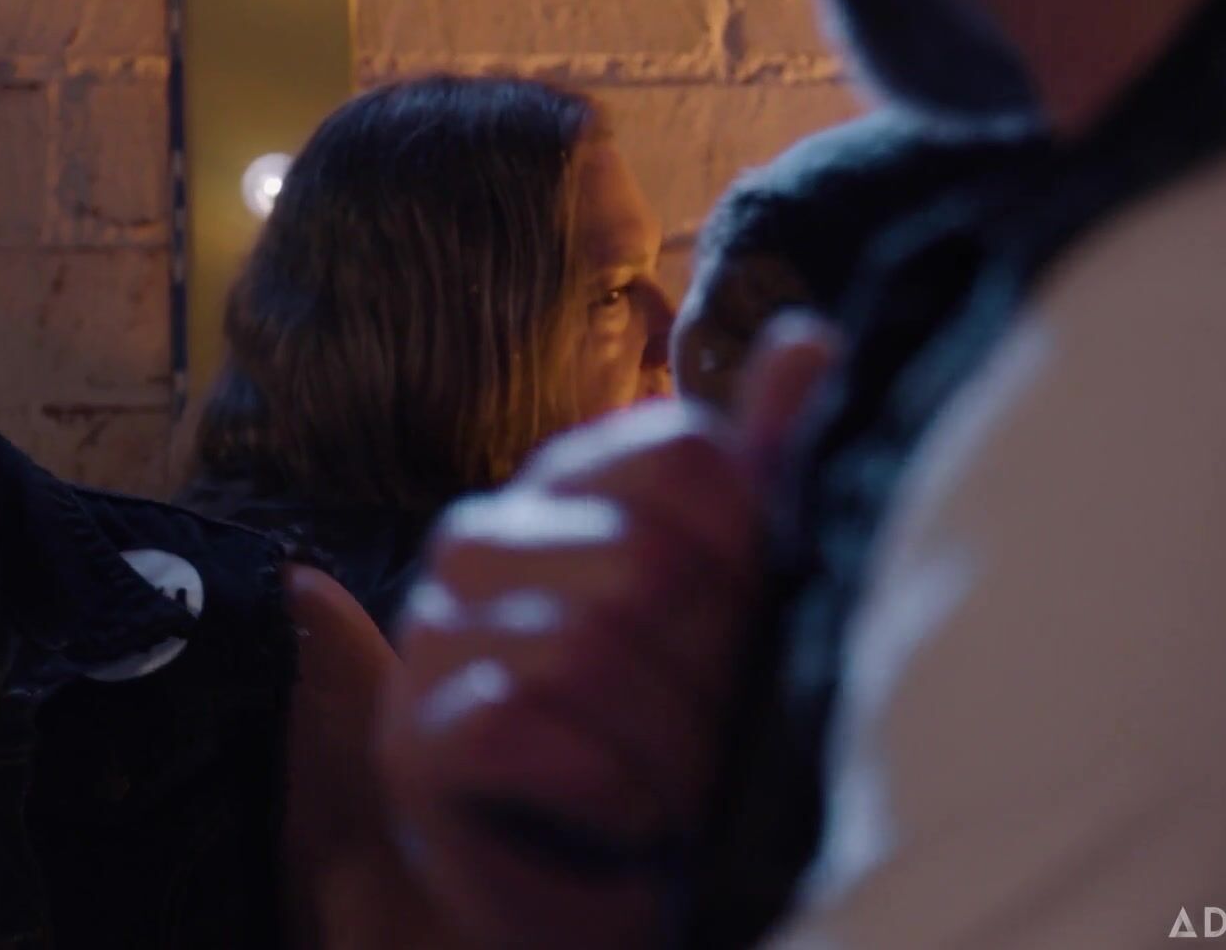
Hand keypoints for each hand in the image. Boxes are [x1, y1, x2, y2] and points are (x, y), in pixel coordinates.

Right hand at [379, 317, 834, 949]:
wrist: (606, 886)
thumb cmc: (675, 736)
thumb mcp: (740, 605)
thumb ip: (767, 477)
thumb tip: (810, 339)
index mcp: (569, 487)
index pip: (685, 454)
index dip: (755, 552)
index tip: (762, 632)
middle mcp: (485, 537)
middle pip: (648, 559)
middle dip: (716, 675)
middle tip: (728, 744)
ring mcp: (438, 633)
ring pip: (588, 647)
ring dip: (672, 750)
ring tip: (685, 795)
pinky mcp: (416, 736)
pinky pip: (523, 723)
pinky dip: (608, 789)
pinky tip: (625, 818)